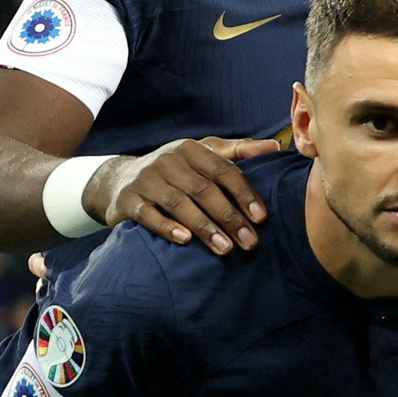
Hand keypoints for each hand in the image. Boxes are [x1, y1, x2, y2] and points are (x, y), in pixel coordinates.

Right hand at [105, 134, 285, 251]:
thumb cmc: (176, 169)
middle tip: (249, 243)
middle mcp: (167, 161)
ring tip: (225, 249)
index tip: (261, 219)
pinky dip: (167, 227)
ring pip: (178, 204)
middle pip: (204, 190)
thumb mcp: (204, 153)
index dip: (244, 194)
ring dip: (204, 227)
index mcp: (191, 149)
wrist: (121, 179)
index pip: (223, 170)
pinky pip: (148, 214)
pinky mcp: (128, 199)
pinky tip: (185, 240)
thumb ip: (238, 150)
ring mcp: (145, 180)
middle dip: (229, 218)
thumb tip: (276, 147)